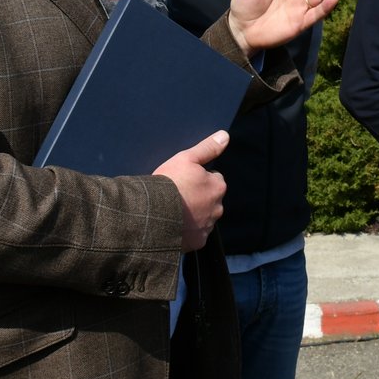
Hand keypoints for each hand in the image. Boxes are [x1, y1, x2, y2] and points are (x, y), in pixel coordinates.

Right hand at [152, 130, 228, 251]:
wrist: (153, 214)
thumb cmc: (169, 184)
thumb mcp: (187, 158)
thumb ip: (207, 148)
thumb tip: (225, 136)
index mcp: (218, 186)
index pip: (213, 179)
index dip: (197, 179)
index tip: (183, 181)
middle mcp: (218, 207)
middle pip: (209, 200)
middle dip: (197, 198)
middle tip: (177, 196)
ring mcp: (208, 226)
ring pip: (202, 217)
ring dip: (193, 214)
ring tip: (173, 211)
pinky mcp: (198, 241)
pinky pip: (195, 235)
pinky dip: (187, 231)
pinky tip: (173, 225)